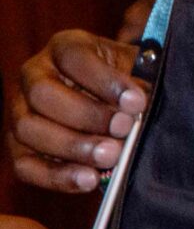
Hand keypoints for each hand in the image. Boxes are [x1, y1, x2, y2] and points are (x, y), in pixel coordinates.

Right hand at [10, 30, 149, 194]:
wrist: (116, 103)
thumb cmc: (129, 82)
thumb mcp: (138, 71)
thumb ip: (139, 85)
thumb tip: (139, 109)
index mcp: (64, 47)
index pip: (74, 58)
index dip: (105, 80)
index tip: (137, 102)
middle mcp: (33, 75)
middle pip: (43, 94)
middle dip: (86, 115)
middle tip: (123, 129)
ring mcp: (19, 111)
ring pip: (29, 129)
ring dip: (72, 146)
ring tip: (111, 157)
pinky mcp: (19, 146)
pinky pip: (26, 165)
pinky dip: (57, 176)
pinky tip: (89, 180)